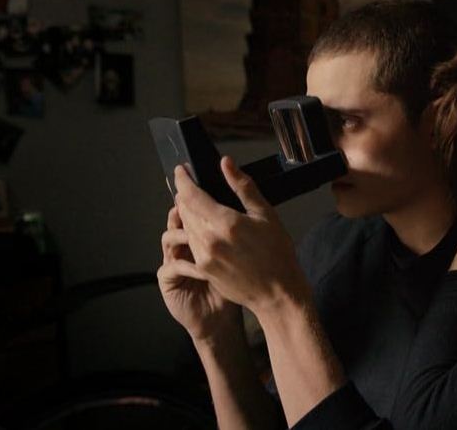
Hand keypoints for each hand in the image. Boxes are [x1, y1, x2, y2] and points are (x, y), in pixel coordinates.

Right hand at [157, 205, 238, 341]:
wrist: (222, 318)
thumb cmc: (233, 286)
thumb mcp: (239, 254)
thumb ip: (234, 231)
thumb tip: (240, 207)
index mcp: (200, 237)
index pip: (193, 211)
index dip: (195, 199)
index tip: (202, 189)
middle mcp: (184, 246)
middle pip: (178, 221)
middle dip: (186, 211)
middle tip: (194, 204)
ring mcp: (174, 262)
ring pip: (170, 239)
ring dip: (183, 233)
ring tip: (197, 232)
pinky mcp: (169, 280)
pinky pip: (172, 265)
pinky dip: (187, 263)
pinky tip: (202, 265)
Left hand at [172, 157, 309, 316]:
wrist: (277, 293)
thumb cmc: (277, 253)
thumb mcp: (266, 214)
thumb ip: (243, 186)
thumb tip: (226, 163)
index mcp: (226, 222)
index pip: (191, 195)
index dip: (182, 180)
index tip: (179, 170)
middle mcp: (210, 239)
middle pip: (185, 210)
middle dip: (184, 196)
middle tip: (188, 186)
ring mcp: (204, 256)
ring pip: (186, 227)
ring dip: (187, 214)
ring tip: (196, 206)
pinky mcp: (203, 269)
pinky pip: (191, 244)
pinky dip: (193, 232)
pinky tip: (203, 230)